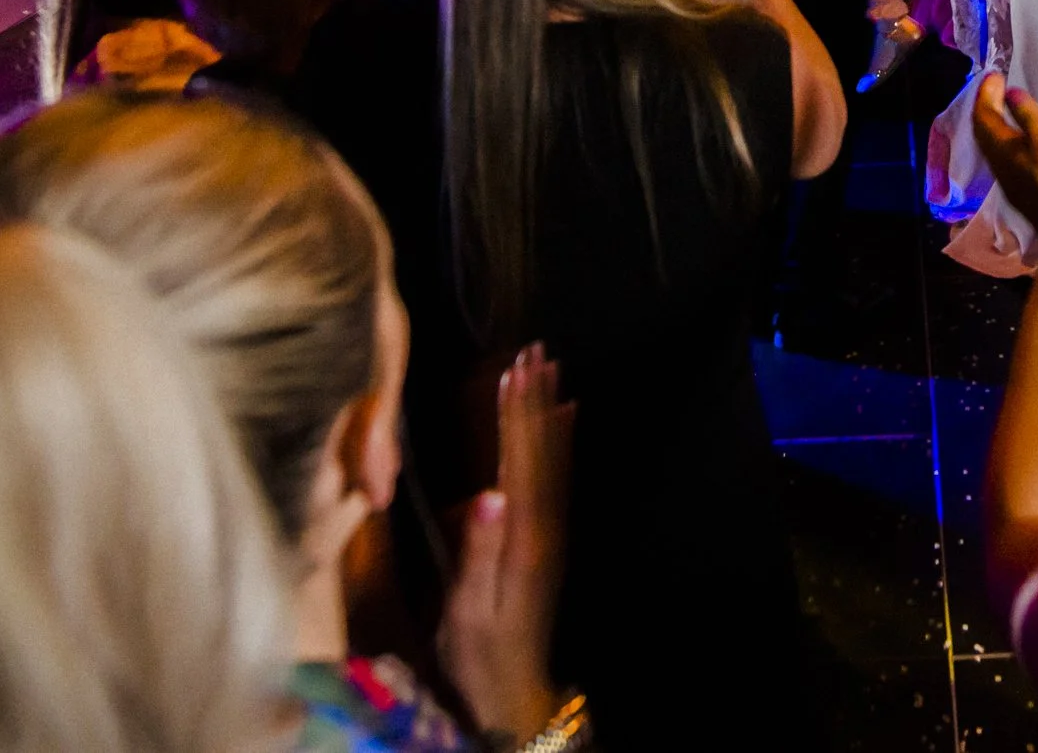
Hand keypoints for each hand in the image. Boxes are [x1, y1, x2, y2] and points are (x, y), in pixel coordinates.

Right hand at [438, 344, 574, 741]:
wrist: (512, 688)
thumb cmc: (481, 652)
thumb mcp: (472, 607)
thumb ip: (480, 551)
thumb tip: (489, 494)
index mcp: (524, 538)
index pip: (521, 462)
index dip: (517, 416)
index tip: (514, 371)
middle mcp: (543, 526)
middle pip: (541, 451)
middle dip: (536, 399)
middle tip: (537, 350)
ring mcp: (548, 531)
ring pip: (551, 458)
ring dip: (548, 411)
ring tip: (550, 368)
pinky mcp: (544, 539)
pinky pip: (554, 477)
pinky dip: (558, 442)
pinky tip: (565, 418)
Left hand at [969, 73, 1037, 246]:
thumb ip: (1029, 119)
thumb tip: (1010, 93)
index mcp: (1003, 151)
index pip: (984, 117)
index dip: (986, 94)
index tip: (994, 74)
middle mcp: (999, 165)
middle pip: (983, 131)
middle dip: (986, 106)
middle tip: (996, 85)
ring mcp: (1009, 181)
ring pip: (992, 145)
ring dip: (995, 123)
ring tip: (1005, 106)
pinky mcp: (1021, 191)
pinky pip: (1004, 156)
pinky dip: (1006, 139)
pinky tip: (1020, 138)